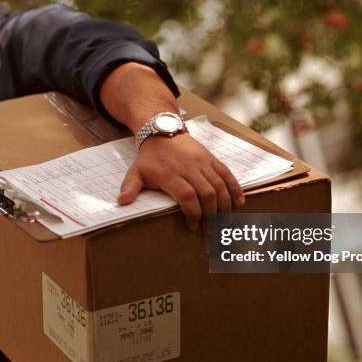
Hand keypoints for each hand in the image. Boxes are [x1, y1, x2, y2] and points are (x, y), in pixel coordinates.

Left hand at [117, 133, 244, 230]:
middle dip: (211, 214)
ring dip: (225, 206)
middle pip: (206, 193)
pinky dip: (235, 189)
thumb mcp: (136, 171)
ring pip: (219, 185)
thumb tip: (122, 202)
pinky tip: (239, 203)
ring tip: (225, 222)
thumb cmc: (150, 157)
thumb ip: (130, 187)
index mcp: (171, 174)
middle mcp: (189, 168)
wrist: (163, 130)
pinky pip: (227, 174)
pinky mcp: (211, 159)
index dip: (192, 213)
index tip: (192, 225)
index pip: (187, 196)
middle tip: (211, 231)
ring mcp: (203, 163)